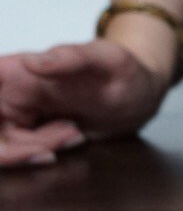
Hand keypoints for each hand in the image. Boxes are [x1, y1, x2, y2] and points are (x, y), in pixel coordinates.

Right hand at [0, 38, 168, 168]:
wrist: (140, 96)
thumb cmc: (124, 70)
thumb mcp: (106, 59)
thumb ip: (71, 57)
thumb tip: (33, 61)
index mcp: (12, 70)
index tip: (4, 124)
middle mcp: (8, 93)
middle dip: (11, 146)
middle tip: (49, 145)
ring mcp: (17, 116)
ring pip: (2, 144)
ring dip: (33, 148)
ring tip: (74, 132)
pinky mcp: (30, 135)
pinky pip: (19, 152)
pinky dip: (43, 151)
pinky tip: (75, 137)